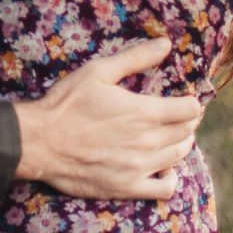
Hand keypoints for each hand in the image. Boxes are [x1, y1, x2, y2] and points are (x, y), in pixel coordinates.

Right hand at [9, 38, 205, 200]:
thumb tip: (165, 43)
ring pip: (178, 156)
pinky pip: (165, 189)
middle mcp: (148, 141)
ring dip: (180, 145)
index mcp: (144, 112)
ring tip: (169, 137)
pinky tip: (163, 169)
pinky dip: (170, 179)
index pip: (190, 110)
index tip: (184, 100)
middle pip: (186, 132)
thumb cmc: (68, 102)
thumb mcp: (98, 71)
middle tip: (176, 116)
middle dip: (186, 122)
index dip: (191, 102)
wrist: (41, 141)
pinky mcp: (128, 187)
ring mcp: (140, 167)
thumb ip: (135, 58)